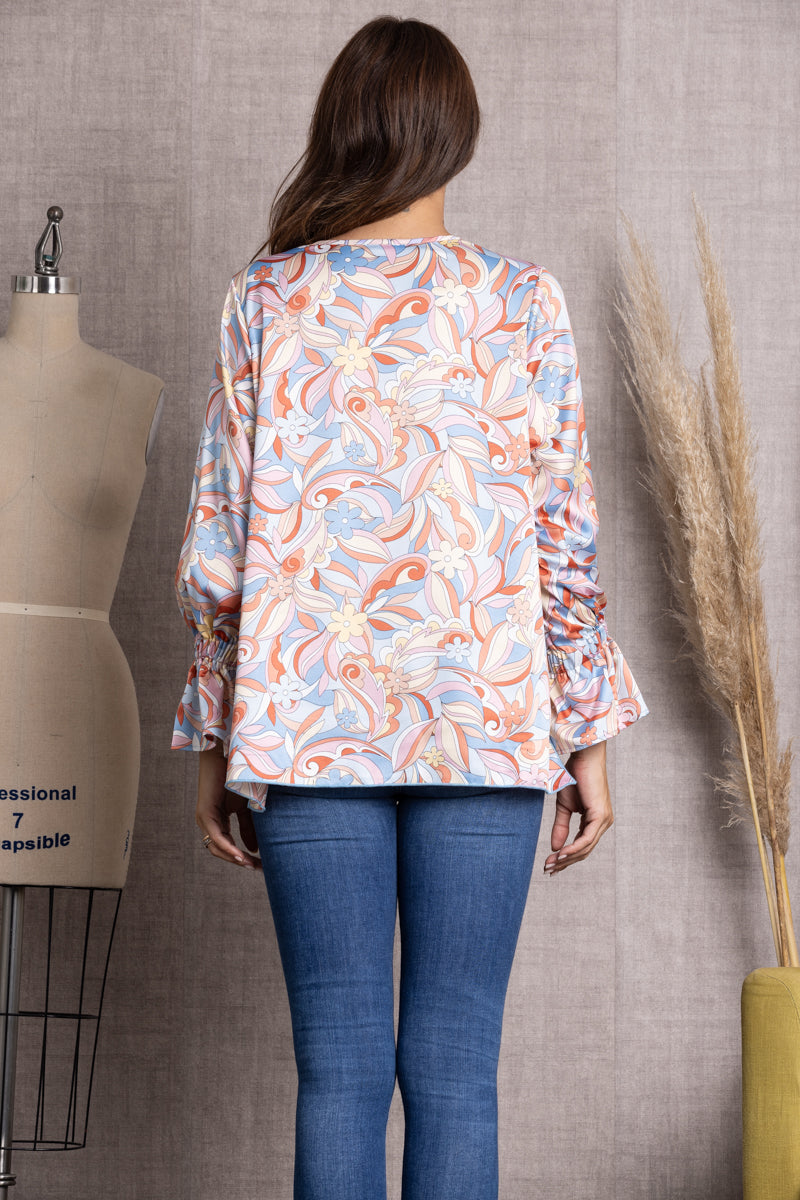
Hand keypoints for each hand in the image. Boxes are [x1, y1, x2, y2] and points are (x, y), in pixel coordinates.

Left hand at [196, 740, 261, 869]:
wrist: (228, 756)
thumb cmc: (236, 777)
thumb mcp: (246, 807)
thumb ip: (248, 827)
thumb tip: (253, 850)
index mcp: (217, 821)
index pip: (228, 846)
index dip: (243, 857)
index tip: (261, 866)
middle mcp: (207, 823)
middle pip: (221, 851)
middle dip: (240, 862)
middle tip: (259, 869)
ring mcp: (204, 819)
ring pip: (217, 848)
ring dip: (234, 859)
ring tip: (252, 865)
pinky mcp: (204, 813)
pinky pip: (216, 837)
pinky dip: (229, 848)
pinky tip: (241, 856)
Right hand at [543, 739, 612, 875]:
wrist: (582, 758)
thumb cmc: (574, 777)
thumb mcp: (564, 807)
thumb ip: (561, 827)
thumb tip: (555, 849)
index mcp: (596, 821)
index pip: (582, 846)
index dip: (566, 858)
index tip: (549, 865)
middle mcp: (603, 823)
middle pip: (584, 851)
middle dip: (565, 862)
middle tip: (547, 870)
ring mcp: (604, 821)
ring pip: (585, 848)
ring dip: (567, 858)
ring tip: (551, 864)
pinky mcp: (600, 816)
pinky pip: (586, 839)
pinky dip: (573, 848)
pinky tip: (561, 854)